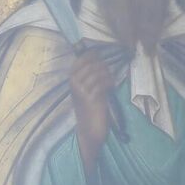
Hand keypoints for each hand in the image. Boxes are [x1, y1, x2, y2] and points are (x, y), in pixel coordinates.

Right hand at [68, 46, 114, 165]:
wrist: (89, 129)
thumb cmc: (90, 108)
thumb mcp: (88, 89)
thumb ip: (90, 75)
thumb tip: (99, 58)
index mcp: (72, 80)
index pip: (80, 60)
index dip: (92, 55)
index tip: (100, 58)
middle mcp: (74, 84)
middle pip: (90, 64)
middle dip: (102, 65)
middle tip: (108, 73)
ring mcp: (81, 91)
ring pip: (96, 72)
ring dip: (107, 74)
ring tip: (111, 80)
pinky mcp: (91, 97)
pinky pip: (101, 83)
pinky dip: (109, 82)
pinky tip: (112, 86)